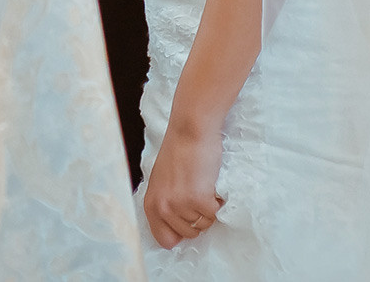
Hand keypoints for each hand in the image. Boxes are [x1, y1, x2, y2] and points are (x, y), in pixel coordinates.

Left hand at [140, 120, 223, 249]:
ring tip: (203, 184)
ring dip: (208, 208)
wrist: (190, 130)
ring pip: (204, 224)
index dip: (179, 232)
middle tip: (196, 192)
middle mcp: (163, 207)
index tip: (187, 219)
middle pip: (188, 234)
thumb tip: (175, 235)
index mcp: (151, 204)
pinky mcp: (199, 199)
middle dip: (197, 217)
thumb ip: (166, 205)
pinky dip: (217, 201)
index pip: (164, 239)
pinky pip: (215, 214)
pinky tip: (211, 183)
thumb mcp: (163, 182)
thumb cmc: (179, 151)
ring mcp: (180, 204)